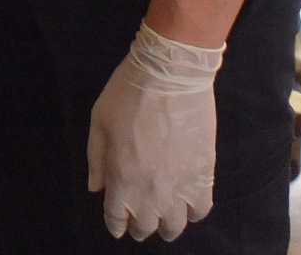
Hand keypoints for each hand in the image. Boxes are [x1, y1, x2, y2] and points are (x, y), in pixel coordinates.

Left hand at [87, 22, 222, 241]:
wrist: (170, 74)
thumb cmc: (127, 94)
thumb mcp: (98, 122)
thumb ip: (96, 160)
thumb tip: (97, 189)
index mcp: (121, 178)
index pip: (116, 217)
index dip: (115, 223)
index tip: (117, 224)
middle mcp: (150, 190)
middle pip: (146, 226)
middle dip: (139, 226)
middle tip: (139, 219)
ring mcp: (179, 185)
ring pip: (175, 226)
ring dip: (167, 226)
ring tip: (164, 218)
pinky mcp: (204, 174)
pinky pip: (201, 209)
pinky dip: (193, 212)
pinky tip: (187, 203)